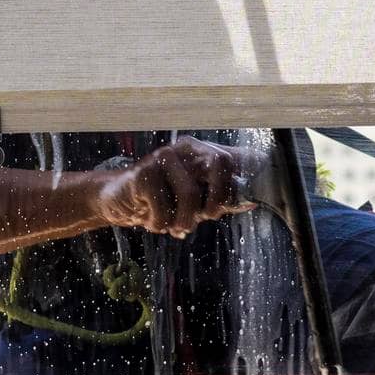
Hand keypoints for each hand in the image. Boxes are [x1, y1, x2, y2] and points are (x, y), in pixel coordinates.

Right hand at [89, 136, 266, 237]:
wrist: (118, 200)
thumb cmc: (162, 200)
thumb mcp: (194, 201)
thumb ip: (220, 199)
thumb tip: (254, 202)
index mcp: (201, 152)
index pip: (235, 156)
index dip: (253, 170)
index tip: (256, 195)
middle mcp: (185, 148)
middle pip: (220, 162)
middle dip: (217, 200)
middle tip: (205, 217)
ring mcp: (163, 158)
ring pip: (191, 194)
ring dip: (184, 221)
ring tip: (174, 226)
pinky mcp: (143, 173)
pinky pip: (164, 209)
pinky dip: (160, 224)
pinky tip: (153, 221)